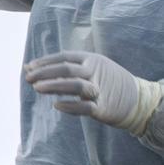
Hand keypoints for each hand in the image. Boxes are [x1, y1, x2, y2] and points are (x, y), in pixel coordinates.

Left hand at [25, 51, 145, 130]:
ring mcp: (100, 89)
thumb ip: (60, 68)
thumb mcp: (87, 68)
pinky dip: (71, 106)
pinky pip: (86, 107)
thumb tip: (28, 67)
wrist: (137, 99)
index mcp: (90, 59)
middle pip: (67, 69)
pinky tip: (56, 105)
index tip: (28, 67)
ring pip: (76, 85)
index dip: (45, 62)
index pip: (63, 57)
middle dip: (45, 73)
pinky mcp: (104, 107)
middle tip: (27, 78)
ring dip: (55, 86)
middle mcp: (94, 71)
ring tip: (37, 88)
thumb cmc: (104, 81)